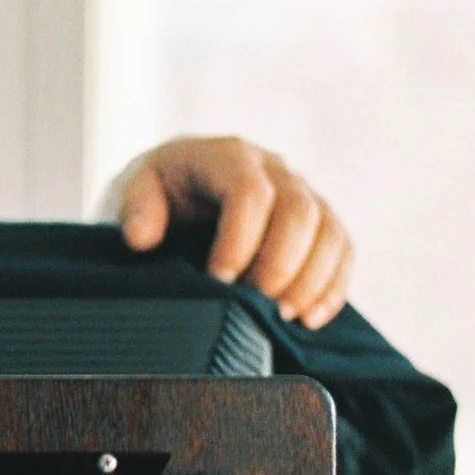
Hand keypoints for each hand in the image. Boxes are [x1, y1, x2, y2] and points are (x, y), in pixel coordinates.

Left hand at [109, 136, 354, 328]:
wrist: (177, 192)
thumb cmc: (157, 195)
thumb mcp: (134, 191)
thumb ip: (136, 208)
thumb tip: (141, 237)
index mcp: (226, 156)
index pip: (249, 191)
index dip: (240, 239)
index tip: (220, 279)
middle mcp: (273, 168)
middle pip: (298, 210)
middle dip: (280, 264)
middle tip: (257, 305)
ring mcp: (302, 194)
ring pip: (328, 230)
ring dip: (310, 280)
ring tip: (282, 316)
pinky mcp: (319, 223)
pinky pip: (341, 250)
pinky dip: (332, 287)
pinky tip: (310, 318)